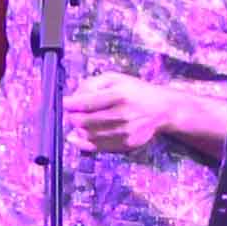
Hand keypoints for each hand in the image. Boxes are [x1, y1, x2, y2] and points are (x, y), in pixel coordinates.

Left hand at [61, 70, 176, 155]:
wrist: (161, 109)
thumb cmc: (136, 91)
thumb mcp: (116, 78)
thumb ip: (92, 84)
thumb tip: (73, 97)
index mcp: (120, 95)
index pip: (87, 102)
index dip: (70, 104)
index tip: (64, 103)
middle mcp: (123, 115)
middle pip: (86, 121)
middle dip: (72, 117)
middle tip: (70, 113)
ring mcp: (125, 132)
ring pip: (90, 135)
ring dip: (78, 129)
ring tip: (77, 122)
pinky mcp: (126, 144)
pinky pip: (99, 147)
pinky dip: (84, 143)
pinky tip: (78, 137)